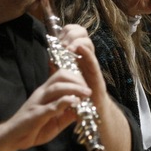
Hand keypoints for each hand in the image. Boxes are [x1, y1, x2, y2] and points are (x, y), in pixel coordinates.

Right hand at [3, 69, 90, 150]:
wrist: (10, 138)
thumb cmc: (33, 128)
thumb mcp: (56, 122)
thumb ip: (68, 115)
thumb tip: (83, 110)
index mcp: (46, 93)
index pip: (62, 76)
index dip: (77, 78)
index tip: (88, 85)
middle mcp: (42, 94)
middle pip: (60, 77)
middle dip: (77, 80)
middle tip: (89, 90)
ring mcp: (37, 103)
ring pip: (56, 88)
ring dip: (74, 89)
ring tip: (86, 93)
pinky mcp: (35, 114)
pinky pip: (49, 106)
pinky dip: (63, 102)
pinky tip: (74, 102)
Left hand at [58, 24, 133, 150]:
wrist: (94, 119)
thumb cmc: (80, 101)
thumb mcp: (68, 81)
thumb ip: (63, 68)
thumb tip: (53, 53)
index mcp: (79, 60)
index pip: (75, 37)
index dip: (67, 31)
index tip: (57, 33)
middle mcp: (88, 62)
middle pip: (83, 37)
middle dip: (72, 33)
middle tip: (61, 38)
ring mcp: (93, 70)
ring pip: (89, 47)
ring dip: (78, 42)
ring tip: (67, 43)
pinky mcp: (97, 80)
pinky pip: (92, 64)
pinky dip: (86, 54)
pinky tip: (78, 48)